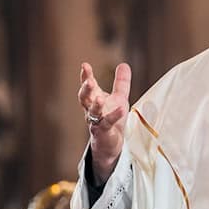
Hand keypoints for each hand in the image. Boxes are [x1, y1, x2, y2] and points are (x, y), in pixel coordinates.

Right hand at [78, 62, 131, 181]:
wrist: (111, 144)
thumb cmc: (112, 118)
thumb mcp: (119, 98)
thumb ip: (121, 82)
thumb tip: (124, 64)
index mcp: (94, 100)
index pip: (87, 86)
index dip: (85, 76)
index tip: (84, 65)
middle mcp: (91, 110)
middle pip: (84, 98)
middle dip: (86, 89)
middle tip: (89, 81)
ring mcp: (96, 122)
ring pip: (92, 112)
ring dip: (95, 105)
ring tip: (100, 97)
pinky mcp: (104, 132)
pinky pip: (108, 123)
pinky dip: (114, 116)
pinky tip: (122, 109)